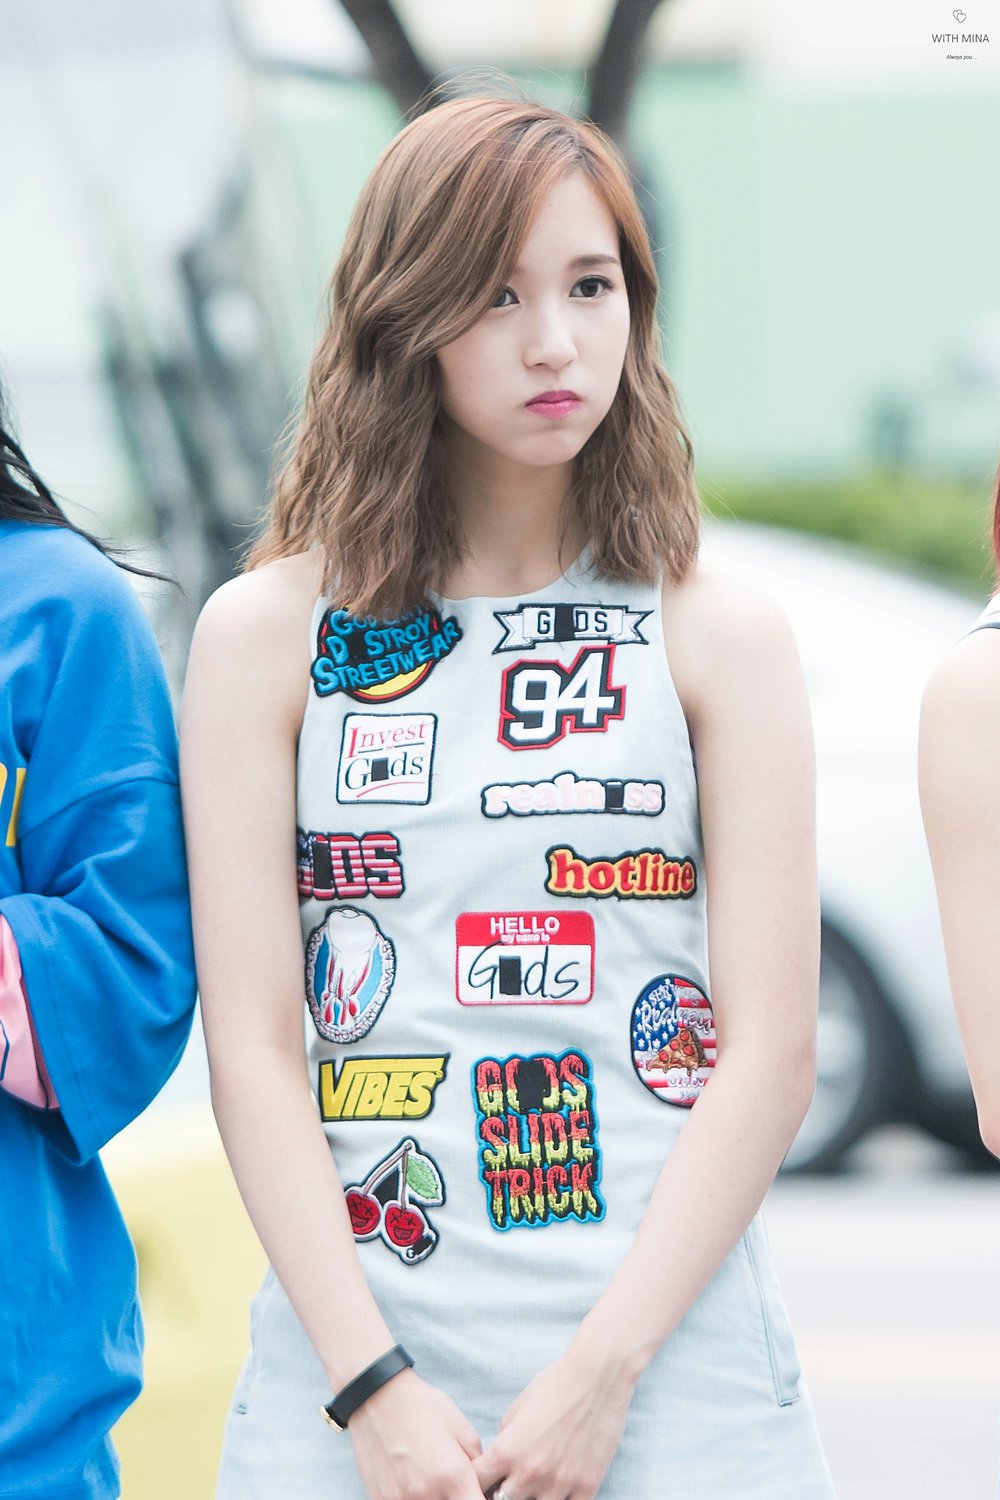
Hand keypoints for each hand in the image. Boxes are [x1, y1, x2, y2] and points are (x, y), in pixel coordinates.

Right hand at [347, 1369, 484, 1499]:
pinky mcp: (379, 1499)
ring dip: (432, 1497)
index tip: (475, 1492)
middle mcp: (426, 1493)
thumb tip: (483, 1486)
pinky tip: (409, 1478)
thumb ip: (478, 1463)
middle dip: (455, 1497)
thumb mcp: (461, 1427)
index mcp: (452, 1475)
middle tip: (448, 1479)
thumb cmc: (421, 1406)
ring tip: (428, 1475)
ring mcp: (400, 1499)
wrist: (377, 1397)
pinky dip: (411, 1497)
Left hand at [473, 1350, 634, 1499]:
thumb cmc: (555, 1385)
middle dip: (503, 1490)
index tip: (487, 1475)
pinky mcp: (586, 1488)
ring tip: (538, 1481)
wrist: (597, 1378)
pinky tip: (561, 1487)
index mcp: (507, 1451)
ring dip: (533, 1497)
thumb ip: (504, 1442)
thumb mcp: (517, 1409)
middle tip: (513, 1477)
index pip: (477, 1482)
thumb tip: (499, 1464)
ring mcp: (559, 1484)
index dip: (479, 1479)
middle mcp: (529, 1473)